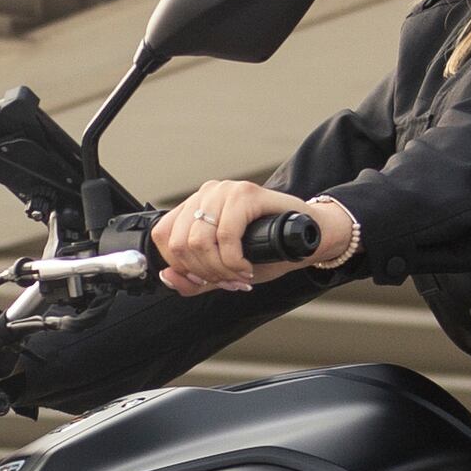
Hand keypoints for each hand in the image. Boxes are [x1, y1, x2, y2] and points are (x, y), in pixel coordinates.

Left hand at [150, 182, 357, 294]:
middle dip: (204, 272)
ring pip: (199, 242)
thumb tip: (167, 276)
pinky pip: (226, 237)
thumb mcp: (223, 269)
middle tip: (228, 280)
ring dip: (219, 269)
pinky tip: (246, 267)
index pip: (164, 237)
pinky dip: (234, 261)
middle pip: (179, 244)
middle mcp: (206, 193)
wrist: (306, 238)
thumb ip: (194, 277)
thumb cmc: (266, 250)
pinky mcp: (246, 194)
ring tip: (238, 274)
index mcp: (195, 206)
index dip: (180, 266)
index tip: (204, 279)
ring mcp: (225, 191)